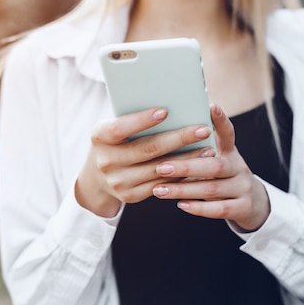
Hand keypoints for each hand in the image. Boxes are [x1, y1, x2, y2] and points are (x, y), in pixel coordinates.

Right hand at [75, 107, 215, 217]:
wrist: (95, 179)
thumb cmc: (114, 142)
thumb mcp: (114, 129)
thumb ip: (134, 120)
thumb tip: (171, 108)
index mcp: (100, 137)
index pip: (121, 127)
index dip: (143, 120)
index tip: (166, 111)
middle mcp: (106, 161)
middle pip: (148, 149)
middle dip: (179, 138)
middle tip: (202, 129)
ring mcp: (118, 181)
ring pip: (159, 170)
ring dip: (187, 159)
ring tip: (208, 148)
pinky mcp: (130, 196)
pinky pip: (161, 185)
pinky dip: (180, 175)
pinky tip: (196, 165)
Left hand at [151, 104, 270, 231]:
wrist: (253, 203)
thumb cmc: (223, 178)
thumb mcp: (218, 160)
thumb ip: (199, 152)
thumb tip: (165, 138)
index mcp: (231, 152)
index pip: (228, 133)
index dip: (221, 120)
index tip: (211, 106)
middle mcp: (239, 168)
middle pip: (214, 166)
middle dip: (186, 167)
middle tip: (161, 167)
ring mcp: (243, 188)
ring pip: (212, 189)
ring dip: (183, 189)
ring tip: (159, 189)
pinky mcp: (244, 208)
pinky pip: (219, 209)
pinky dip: (198, 207)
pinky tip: (180, 204)